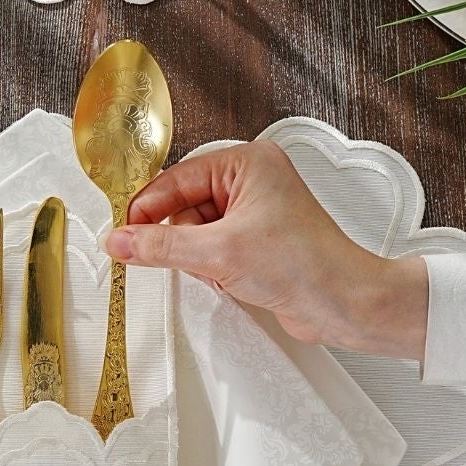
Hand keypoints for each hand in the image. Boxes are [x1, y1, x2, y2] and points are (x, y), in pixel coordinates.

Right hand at [106, 142, 427, 359]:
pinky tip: (230, 279)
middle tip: (188, 258)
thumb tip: (120, 241)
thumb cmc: (305, 264)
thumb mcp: (219, 253)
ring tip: (223, 270)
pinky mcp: (257, 240)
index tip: (123, 235)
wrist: (345, 303)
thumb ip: (160, 246)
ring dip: (197, 256)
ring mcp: (255, 211)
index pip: (177, 178)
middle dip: (181, 237)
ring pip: (195, 230)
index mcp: (247, 162)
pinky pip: (212, 247)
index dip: (147, 209)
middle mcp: (252, 181)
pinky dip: (211, 266)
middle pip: (183, 204)